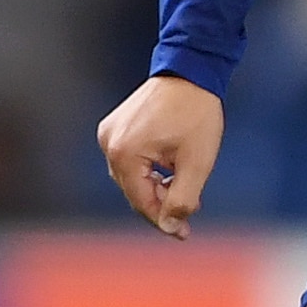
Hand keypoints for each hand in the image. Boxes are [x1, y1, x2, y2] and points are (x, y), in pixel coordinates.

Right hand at [96, 74, 224, 237]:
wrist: (190, 72)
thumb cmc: (197, 115)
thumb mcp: (197, 163)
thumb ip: (183, 199)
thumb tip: (170, 227)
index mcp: (124, 154)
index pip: (141, 201)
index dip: (164, 220)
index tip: (184, 234)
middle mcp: (109, 144)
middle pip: (135, 191)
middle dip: (162, 202)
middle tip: (191, 208)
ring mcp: (109, 134)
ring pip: (132, 177)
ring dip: (156, 187)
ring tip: (183, 184)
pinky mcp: (115, 127)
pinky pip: (130, 161)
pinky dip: (149, 171)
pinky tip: (170, 169)